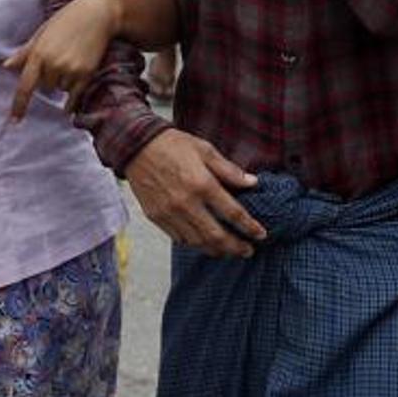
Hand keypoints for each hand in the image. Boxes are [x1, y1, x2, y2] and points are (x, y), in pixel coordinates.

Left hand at [3, 0, 119, 120]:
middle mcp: (53, 64)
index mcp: (38, 54)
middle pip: (45, 87)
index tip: (15, 120)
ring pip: (61, 89)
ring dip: (63, 82)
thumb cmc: (67, 21)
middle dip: (49, 79)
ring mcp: (70, 70)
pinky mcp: (86, 73)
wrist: (97, 14)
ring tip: (72, 60)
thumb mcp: (42, 34)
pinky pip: (74, 96)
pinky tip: (69, 107)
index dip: (19, 105)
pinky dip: (71, 101)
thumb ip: (25, 53)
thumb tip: (6, 66)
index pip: (25, 86)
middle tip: (60, 59)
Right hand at [125, 128, 264, 257]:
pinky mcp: (156, 217)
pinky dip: (195, 244)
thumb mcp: (206, 150)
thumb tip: (253, 183)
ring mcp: (170, 213)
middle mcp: (186, 203)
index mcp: (203, 184)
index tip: (261, 234)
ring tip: (228, 251)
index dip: (250, 227)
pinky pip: (179, 238)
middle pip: (216, 236)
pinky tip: (204, 243)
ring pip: (197, 242)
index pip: (233, 213)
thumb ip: (229, 170)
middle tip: (248, 251)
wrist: (136, 146)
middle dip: (236, 247)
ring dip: (216, 250)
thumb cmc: (172, 145)